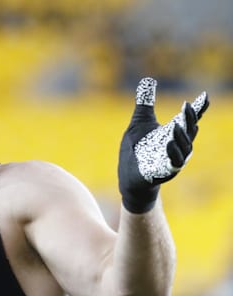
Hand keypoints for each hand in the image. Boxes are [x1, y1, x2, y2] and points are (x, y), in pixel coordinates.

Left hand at [117, 77, 208, 212]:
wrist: (129, 176)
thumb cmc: (137, 148)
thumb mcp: (140, 121)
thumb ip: (145, 101)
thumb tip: (147, 80)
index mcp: (173, 132)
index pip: (188, 118)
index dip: (198, 108)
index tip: (204, 96)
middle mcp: (177, 145)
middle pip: (189, 131)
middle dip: (190, 119)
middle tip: (188, 105)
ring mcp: (172, 159)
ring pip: (184, 147)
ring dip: (182, 136)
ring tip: (176, 125)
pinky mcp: (163, 171)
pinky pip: (172, 162)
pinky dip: (172, 153)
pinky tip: (168, 143)